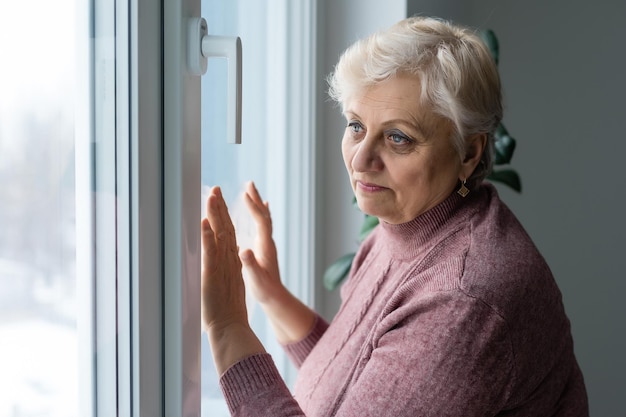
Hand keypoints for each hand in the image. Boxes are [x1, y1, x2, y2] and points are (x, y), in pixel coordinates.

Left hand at [201, 186, 248, 333]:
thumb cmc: (226, 313)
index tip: (219, 200)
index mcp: (232, 262)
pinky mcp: (211, 275)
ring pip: (219, 235)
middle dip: (220, 208)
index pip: (228, 233)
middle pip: (226, 228)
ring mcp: (222, 266)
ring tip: (212, 196)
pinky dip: (206, 237)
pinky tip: (203, 223)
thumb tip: (226, 257)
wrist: (231, 328)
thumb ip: (225, 269)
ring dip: (215, 215)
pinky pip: (209, 253)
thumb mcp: (225, 285)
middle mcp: (229, 261)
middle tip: (216, 189)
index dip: (224, 215)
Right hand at [239, 181, 284, 304]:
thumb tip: (244, 251)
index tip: (244, 194)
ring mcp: (268, 243)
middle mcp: (268, 242)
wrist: (276, 298)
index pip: (260, 222)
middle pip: (263, 215)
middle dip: (255, 199)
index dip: (252, 208)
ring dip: (257, 203)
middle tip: (249, 183)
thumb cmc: (265, 290)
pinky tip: (262, 207)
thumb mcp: (256, 279)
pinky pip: (263, 224)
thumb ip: (250, 265)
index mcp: (265, 247)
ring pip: (263, 218)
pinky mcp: (265, 246)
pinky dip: (261, 212)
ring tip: (251, 189)